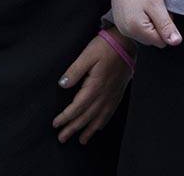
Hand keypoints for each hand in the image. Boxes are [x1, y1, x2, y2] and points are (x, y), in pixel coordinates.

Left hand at [52, 30, 132, 144]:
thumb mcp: (87, 54)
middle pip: (87, 116)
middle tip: (62, 138)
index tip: (56, 124)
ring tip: (81, 141)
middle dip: (73, 128)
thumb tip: (62, 84)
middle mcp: (104, 94)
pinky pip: (110, 113)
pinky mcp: (118, 93)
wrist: (127, 43)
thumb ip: (75, 71)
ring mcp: (113, 95)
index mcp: (95, 86)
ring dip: (88, 130)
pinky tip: (98, 128)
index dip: (66, 117)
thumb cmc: (106, 46)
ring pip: (99, 118)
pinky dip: (102, 123)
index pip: (77, 107)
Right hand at [110, 0, 181, 47]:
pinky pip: (136, 28)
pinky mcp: (120, 23)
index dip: (166, 27)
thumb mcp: (157, 5)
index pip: (161, 42)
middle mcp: (127, 33)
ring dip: (150, 23)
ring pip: (145, 34)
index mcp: (137, 30)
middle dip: (158, 26)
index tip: (162, 12)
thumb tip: (176, 42)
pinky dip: (141, 20)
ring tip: (147, 6)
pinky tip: (140, 7)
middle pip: (152, 39)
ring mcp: (122, 28)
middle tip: (155, 8)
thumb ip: (166, 26)